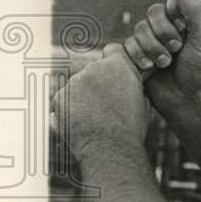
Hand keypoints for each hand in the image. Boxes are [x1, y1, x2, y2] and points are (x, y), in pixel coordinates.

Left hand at [52, 44, 149, 160]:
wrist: (110, 151)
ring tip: (94, 120)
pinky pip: (64, 101)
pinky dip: (69, 111)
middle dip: (97, 83)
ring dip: (82, 98)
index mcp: (118, 65)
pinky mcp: (59, 99)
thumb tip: (129, 80)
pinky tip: (81, 125)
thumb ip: (132, 83)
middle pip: (93, 70)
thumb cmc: (131, 128)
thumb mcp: (142, 100)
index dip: (113, 62)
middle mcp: (93, 68)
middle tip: (105, 106)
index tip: (114, 75)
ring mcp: (73, 83)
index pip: (112, 50)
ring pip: (77, 87)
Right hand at [123, 0, 200, 116]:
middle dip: (164, 31)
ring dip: (153, 47)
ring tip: (165, 64)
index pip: (171, 1)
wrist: (188, 103)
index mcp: (186, 23)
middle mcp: (168, 31)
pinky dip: (138, 56)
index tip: (183, 26)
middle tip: (176, 48)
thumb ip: (195, 10)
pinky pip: (126, 46)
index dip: (173, 12)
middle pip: (152, 12)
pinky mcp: (137, 58)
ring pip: (138, 29)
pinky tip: (150, 69)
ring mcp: (151, 44)